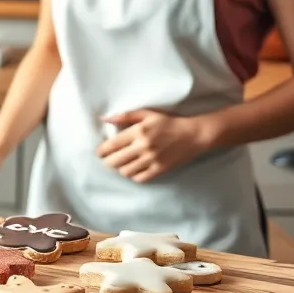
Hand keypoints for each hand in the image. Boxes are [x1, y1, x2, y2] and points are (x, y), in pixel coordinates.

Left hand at [96, 109, 216, 182]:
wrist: (193, 135)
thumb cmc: (169, 122)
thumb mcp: (147, 114)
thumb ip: (125, 116)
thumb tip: (104, 118)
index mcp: (138, 131)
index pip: (112, 145)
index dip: (102, 151)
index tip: (99, 152)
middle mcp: (143, 146)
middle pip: (115, 161)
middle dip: (108, 162)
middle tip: (108, 160)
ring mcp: (152, 159)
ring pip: (125, 172)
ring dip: (121, 169)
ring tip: (122, 164)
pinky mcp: (160, 169)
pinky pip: (139, 178)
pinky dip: (134, 176)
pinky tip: (135, 169)